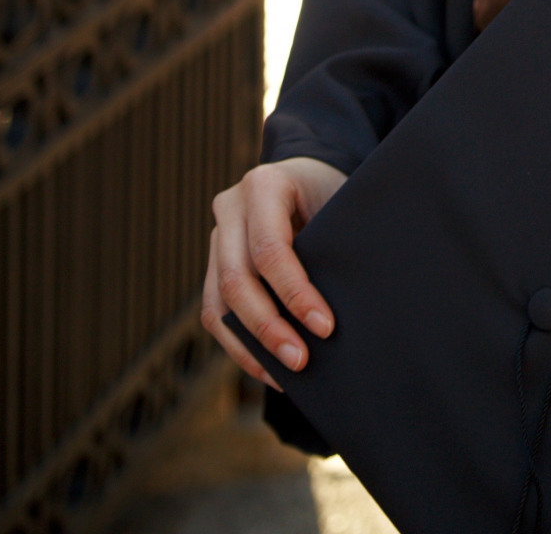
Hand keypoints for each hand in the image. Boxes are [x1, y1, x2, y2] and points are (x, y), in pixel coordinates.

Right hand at [202, 157, 346, 387]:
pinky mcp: (214, 263)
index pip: (270, 249)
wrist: (308, 173)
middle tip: (301, 361)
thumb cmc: (330, 190)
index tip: (325, 327)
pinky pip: (215, 312)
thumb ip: (332, 244)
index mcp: (264, 185)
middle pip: (236, 280)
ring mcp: (217, 236)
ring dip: (250, 346)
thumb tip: (336, 315)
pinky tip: (268, 368)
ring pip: (217, 303)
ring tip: (285, 376)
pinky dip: (240, 345)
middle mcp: (231, 208)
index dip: (295, 293)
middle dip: (268, 328)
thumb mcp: (337, 201)